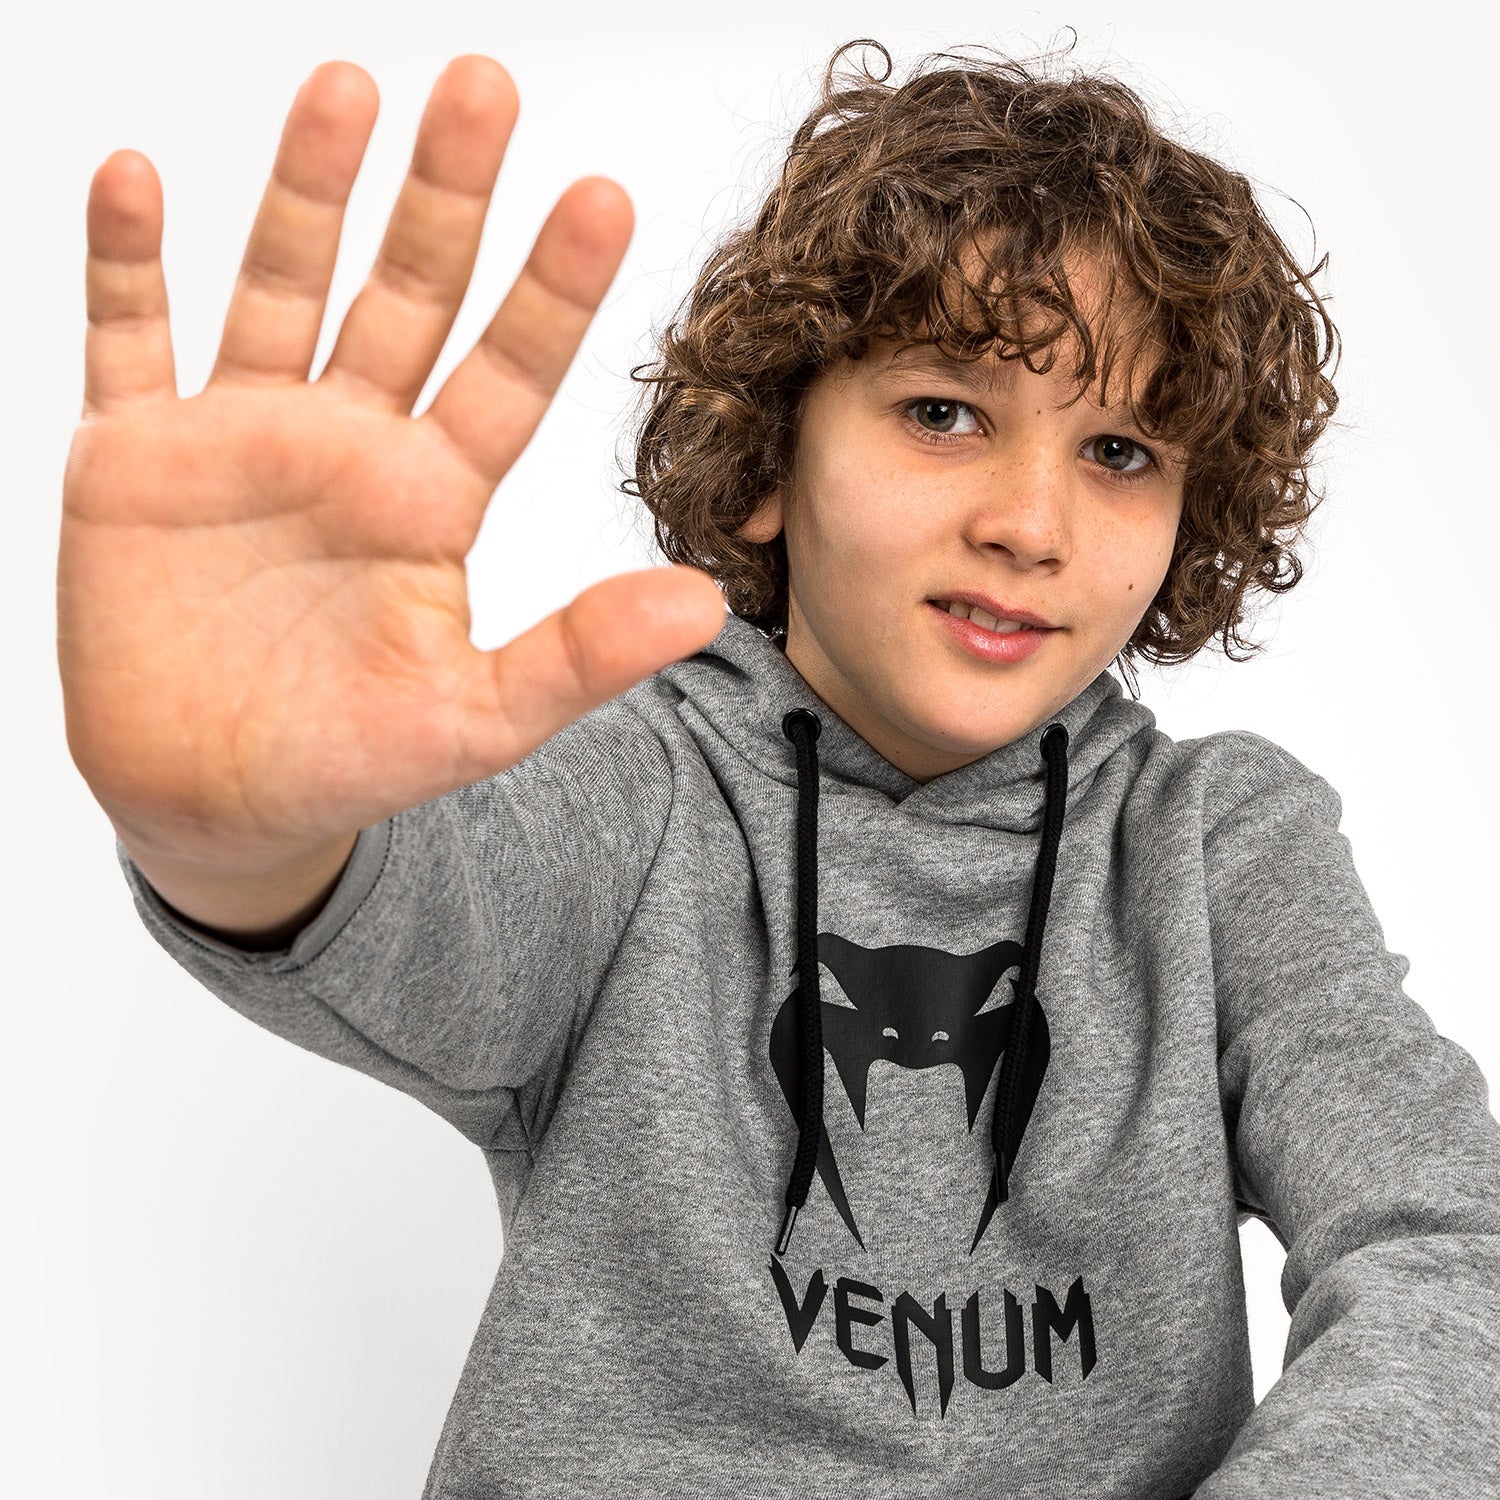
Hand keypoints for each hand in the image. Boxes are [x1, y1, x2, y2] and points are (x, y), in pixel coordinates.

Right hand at [58, 56, 724, 866]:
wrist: (214, 797)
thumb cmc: (350, 757)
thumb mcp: (476, 718)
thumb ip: (579, 657)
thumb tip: (703, 607)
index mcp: (433, 497)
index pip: (508, 372)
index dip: (553, 290)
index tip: (603, 199)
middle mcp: (349, 444)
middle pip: (406, 296)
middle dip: (445, 197)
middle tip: (485, 91)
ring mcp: (242, 437)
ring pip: (281, 287)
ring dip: (307, 193)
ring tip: (347, 90)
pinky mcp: (135, 454)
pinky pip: (128, 340)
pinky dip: (125, 267)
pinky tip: (136, 184)